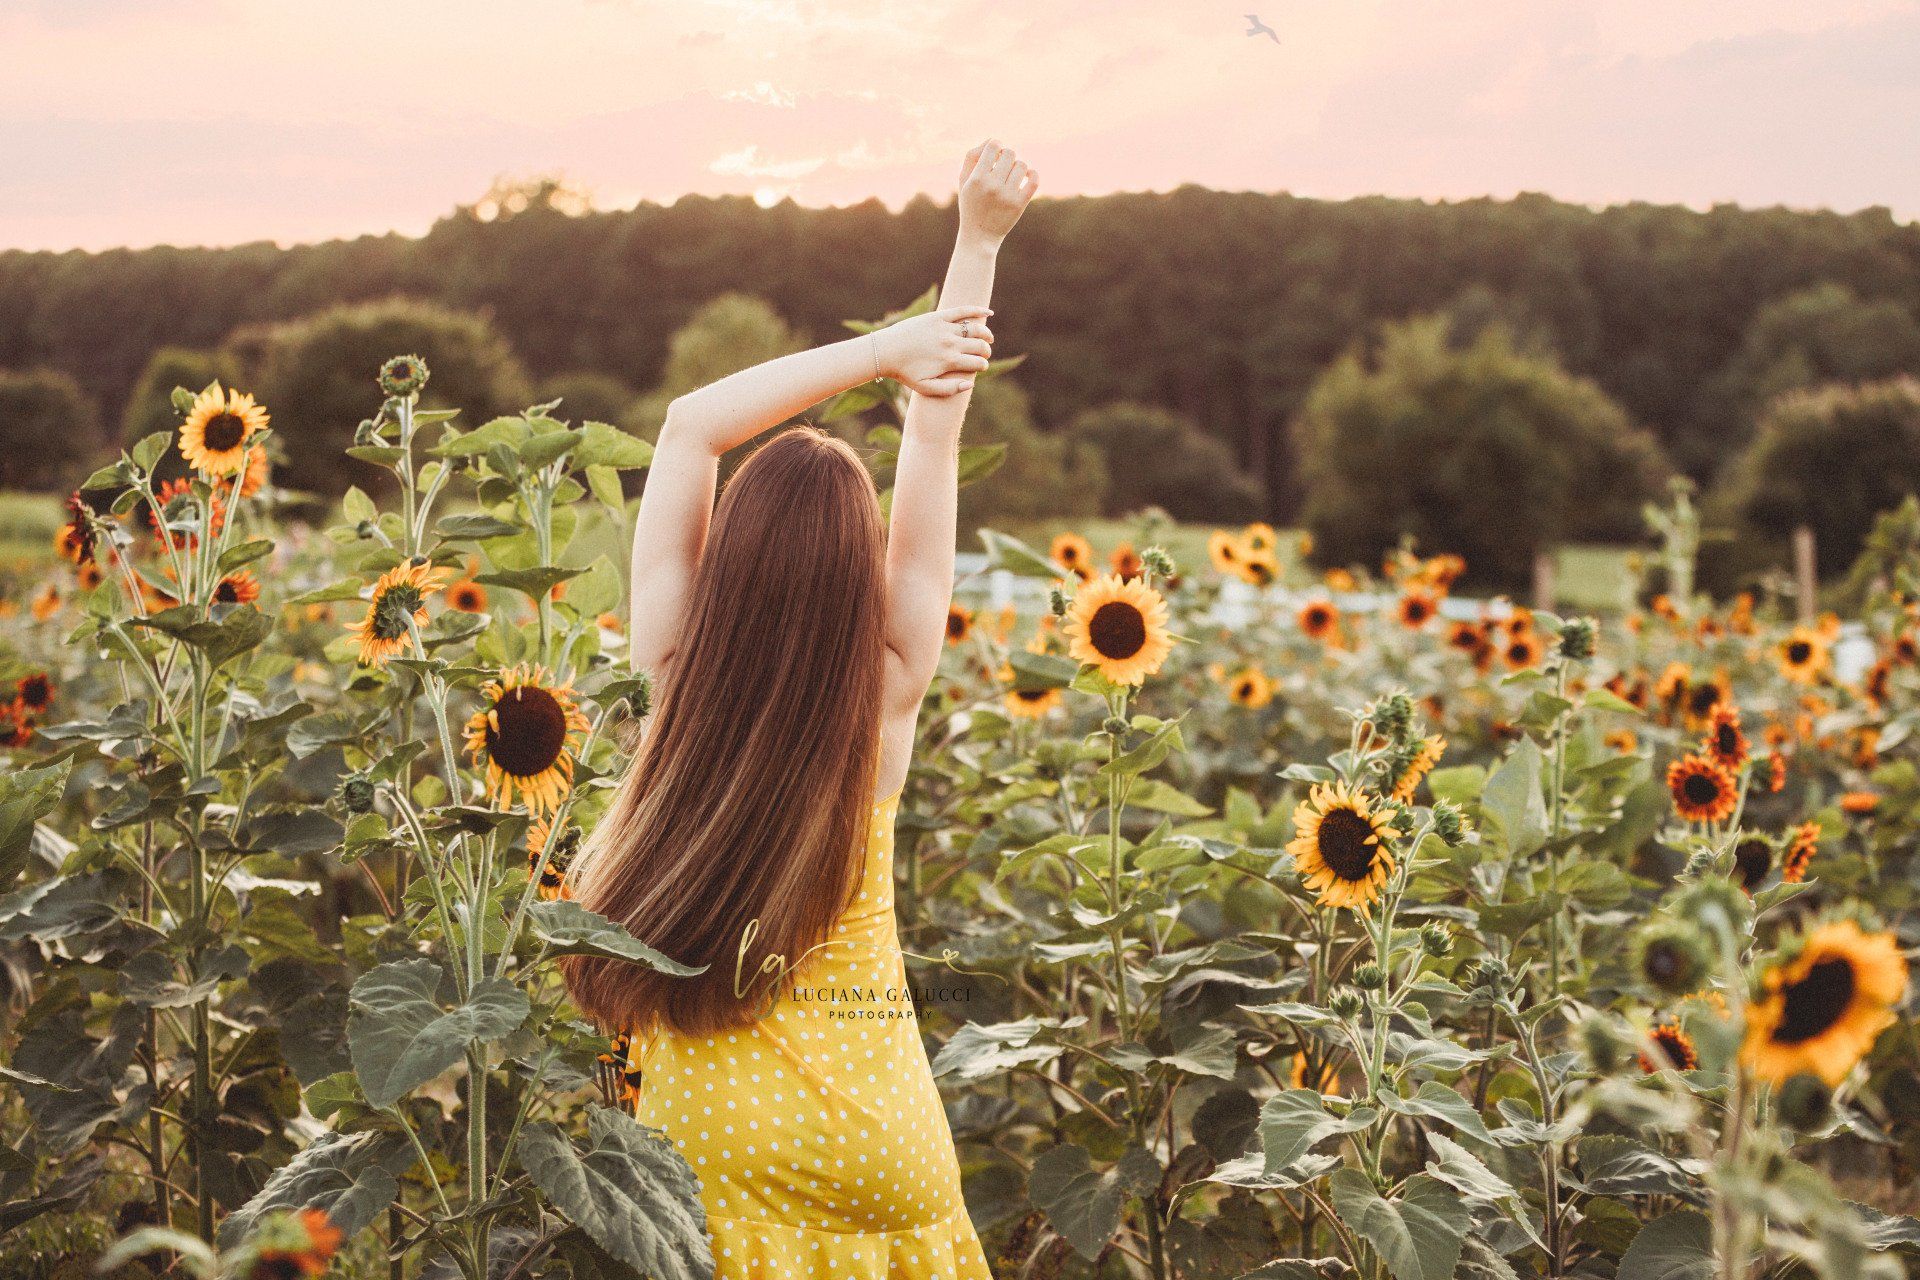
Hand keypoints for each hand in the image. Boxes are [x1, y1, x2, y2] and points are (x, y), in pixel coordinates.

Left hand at [872, 305, 994, 396]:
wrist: (885, 351)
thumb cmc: (904, 372)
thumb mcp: (925, 388)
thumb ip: (949, 389)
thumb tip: (970, 384)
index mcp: (949, 361)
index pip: (977, 362)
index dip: (983, 365)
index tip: (981, 366)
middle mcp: (950, 344)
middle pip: (979, 345)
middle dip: (986, 351)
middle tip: (984, 354)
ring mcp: (944, 328)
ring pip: (975, 328)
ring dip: (986, 334)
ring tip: (987, 338)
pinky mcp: (938, 317)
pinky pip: (963, 311)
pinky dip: (978, 310)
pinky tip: (988, 313)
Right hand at [957, 140, 1037, 246]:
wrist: (980, 236)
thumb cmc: (971, 204)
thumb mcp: (964, 181)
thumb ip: (972, 157)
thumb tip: (992, 140)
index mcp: (977, 178)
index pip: (993, 146)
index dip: (996, 145)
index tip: (995, 155)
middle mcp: (992, 186)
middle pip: (1010, 153)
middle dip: (1007, 156)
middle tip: (1003, 167)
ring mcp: (1007, 196)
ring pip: (1022, 165)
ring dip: (1018, 167)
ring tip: (1011, 176)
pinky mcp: (1020, 204)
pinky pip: (1034, 180)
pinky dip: (1033, 174)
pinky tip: (1026, 177)